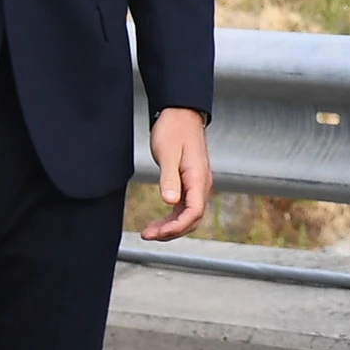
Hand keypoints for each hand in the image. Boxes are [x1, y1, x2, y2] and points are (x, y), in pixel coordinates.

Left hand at [143, 107, 211, 241]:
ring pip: (188, 216)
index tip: (157, 232)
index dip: (176, 227)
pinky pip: (184, 208)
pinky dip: (172, 218)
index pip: (194, 212)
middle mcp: (201, 184)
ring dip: (170, 227)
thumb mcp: (167, 153)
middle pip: (192, 219)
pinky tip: (158, 222)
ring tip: (149, 231)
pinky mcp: (189, 183)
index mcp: (198, 178)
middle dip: (171, 231)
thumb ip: (169, 178)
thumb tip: (170, 201)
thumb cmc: (174, 130)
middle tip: (147, 234)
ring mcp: (196, 185)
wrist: (180, 114)